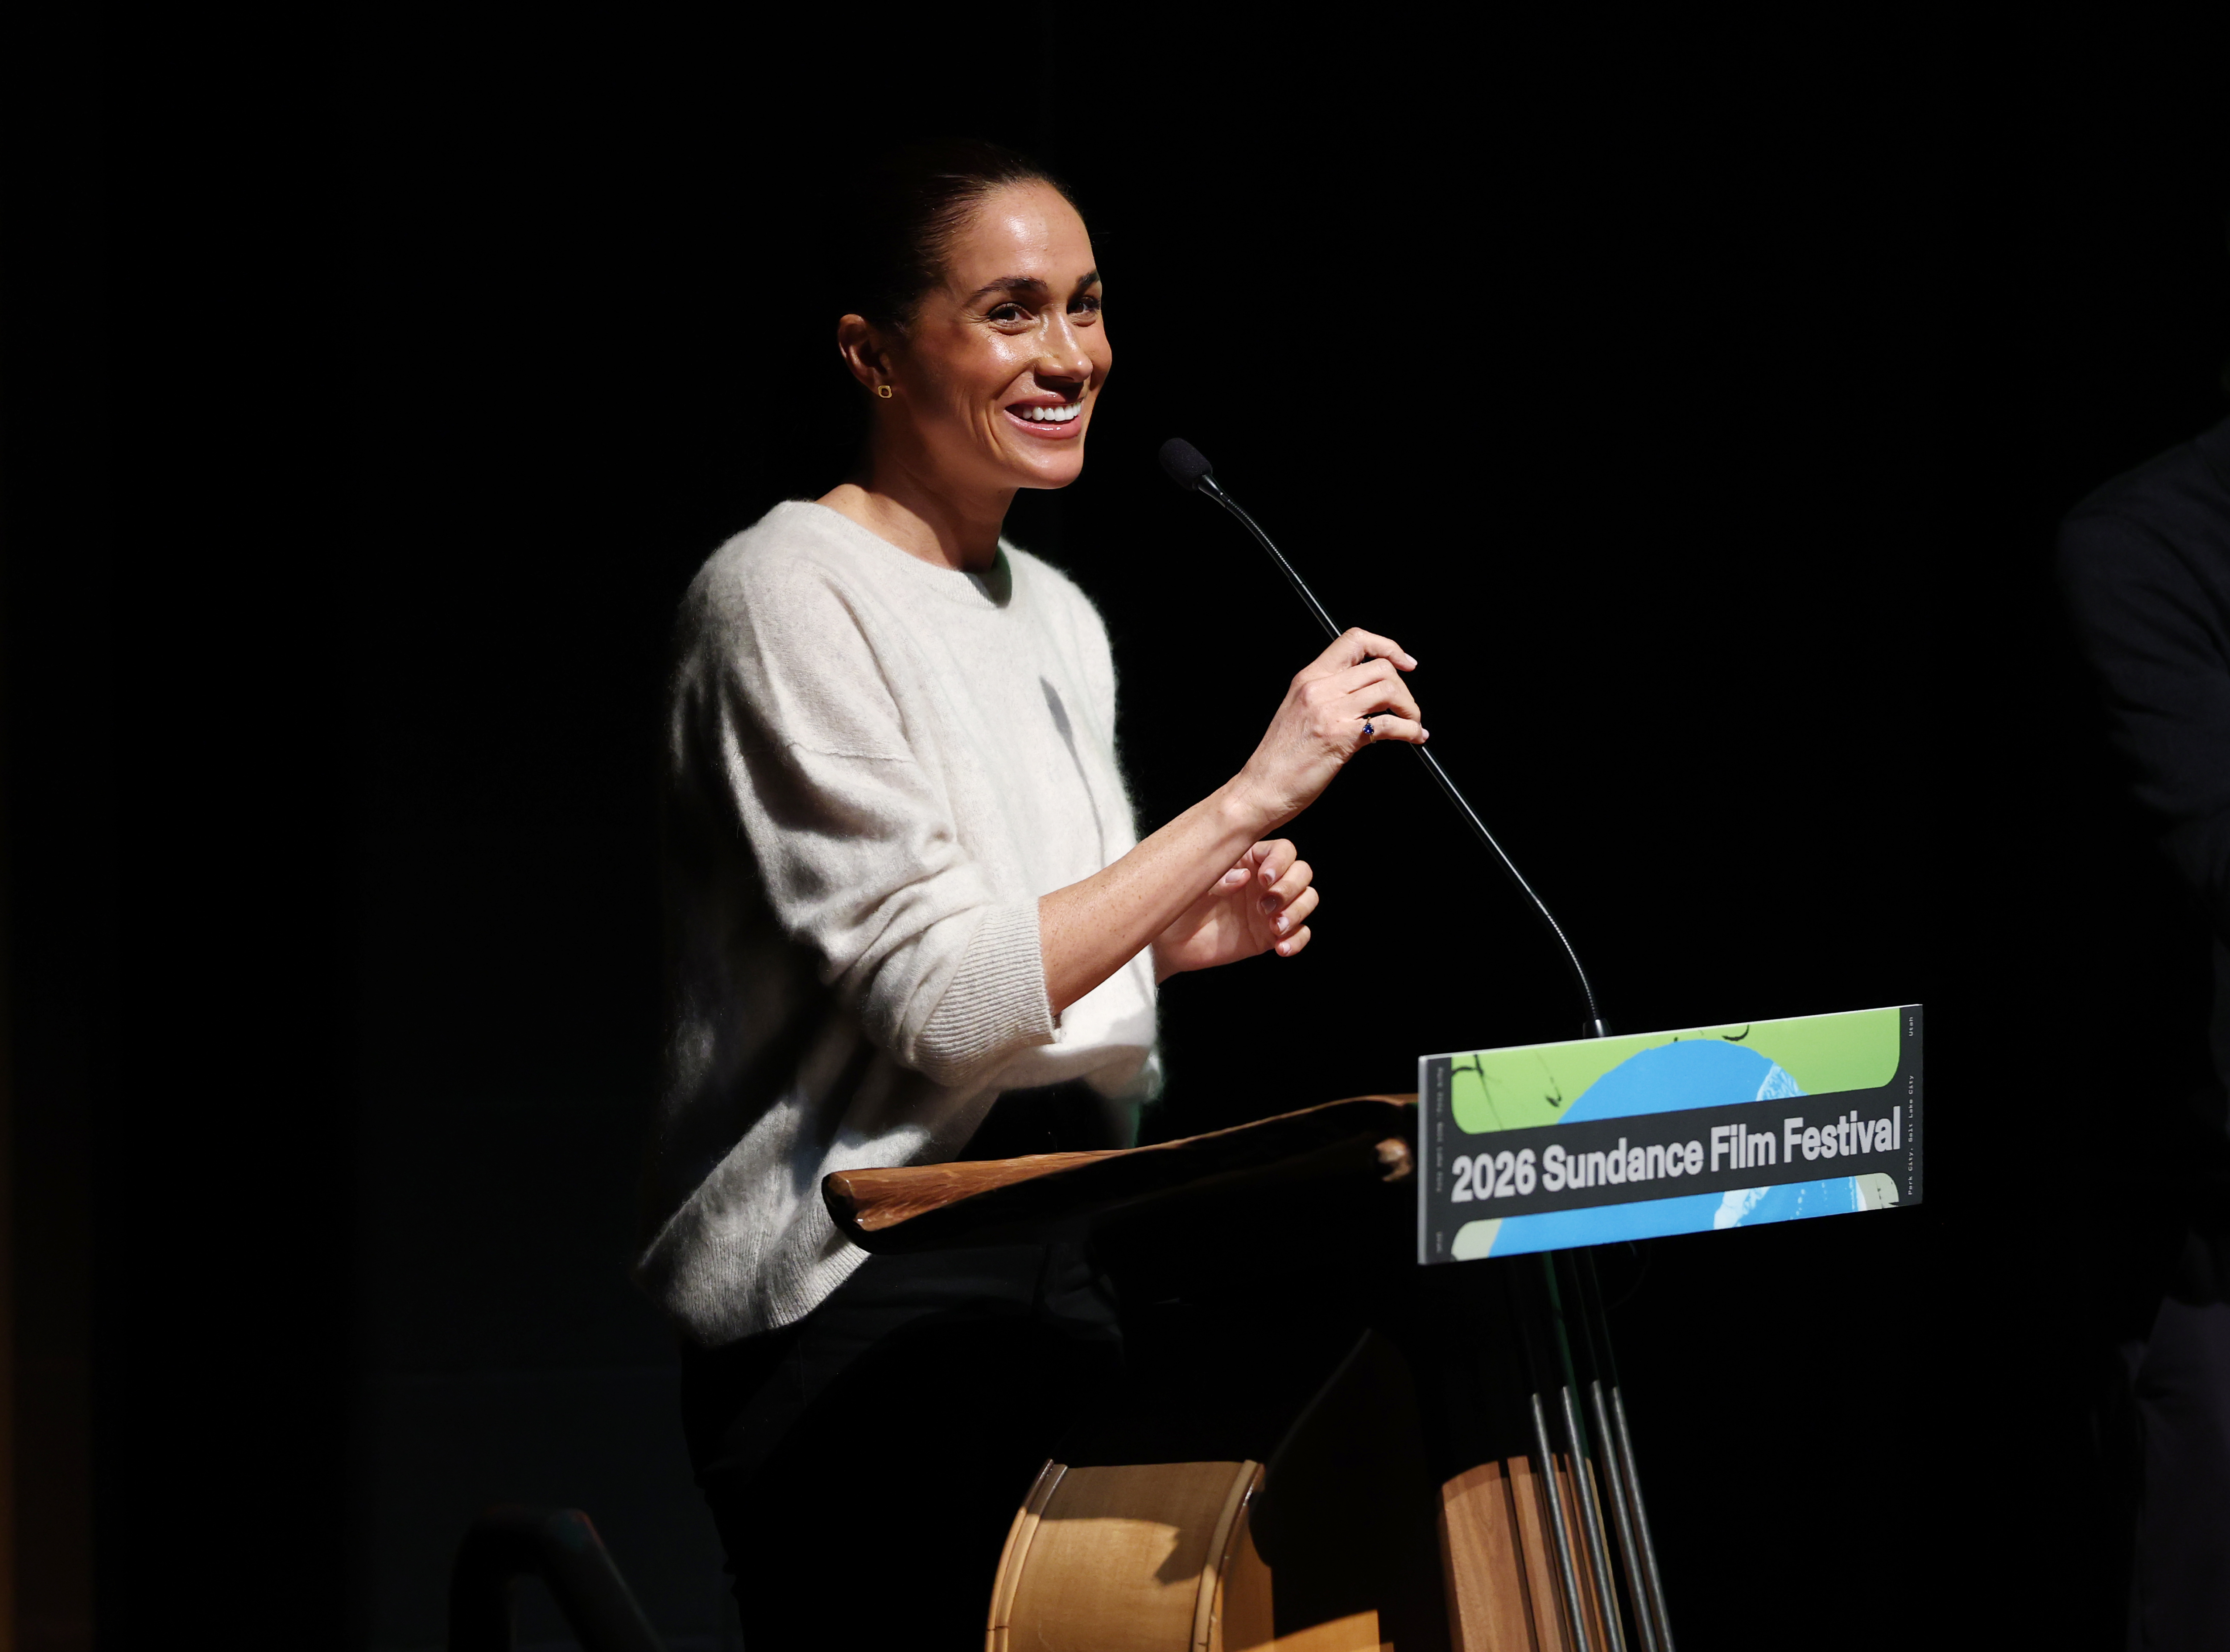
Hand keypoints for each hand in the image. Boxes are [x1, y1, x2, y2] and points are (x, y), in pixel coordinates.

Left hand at [1152, 839, 1317, 980]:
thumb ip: (1219, 878)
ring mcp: (1270, 908)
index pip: (1283, 850)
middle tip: (1266, 905)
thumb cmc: (1178, 905)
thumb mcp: (1194, 885)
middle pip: (1302, 873)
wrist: (1170, 943)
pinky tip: (1281, 948)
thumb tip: (1245, 877)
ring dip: (1297, 912)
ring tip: (1274, 927)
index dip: (1281, 862)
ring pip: (1307, 899)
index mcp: (1248, 860)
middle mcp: (1264, 881)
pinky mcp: (1270, 936)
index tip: (1264, 879)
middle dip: (1291, 888)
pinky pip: (1300, 934)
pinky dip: (1297, 940)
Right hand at [1231, 628, 1424, 832]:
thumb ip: (1328, 696)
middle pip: (1380, 667)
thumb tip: (1365, 694)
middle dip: (1404, 688)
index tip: (1404, 663)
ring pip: (1389, 690)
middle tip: (1408, 709)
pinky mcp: (1341, 738)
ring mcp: (1330, 712)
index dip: (1387, 647)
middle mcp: (1319, 689)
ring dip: (1410, 709)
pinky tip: (1414, 738)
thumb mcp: (1299, 712)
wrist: (1261, 789)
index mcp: (1308, 678)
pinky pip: (1388, 724)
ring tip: (1412, 724)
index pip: (1354, 640)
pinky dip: (1410, 731)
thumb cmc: (1279, 758)